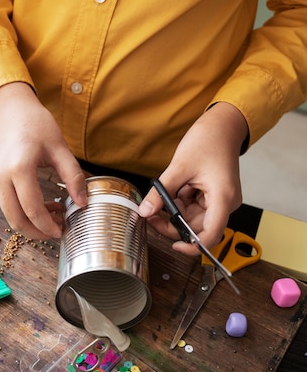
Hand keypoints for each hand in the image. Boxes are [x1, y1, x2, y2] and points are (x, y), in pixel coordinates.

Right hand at [0, 82, 86, 238]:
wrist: (9, 108)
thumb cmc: (35, 123)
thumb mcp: (59, 147)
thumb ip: (73, 176)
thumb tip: (83, 203)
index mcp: (20, 169)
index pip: (33, 209)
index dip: (48, 226)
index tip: (64, 230)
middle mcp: (2, 178)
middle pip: (16, 220)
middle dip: (38, 232)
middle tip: (59, 231)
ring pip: (10, 216)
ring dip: (31, 223)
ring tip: (55, 217)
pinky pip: (8, 205)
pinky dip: (24, 212)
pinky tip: (44, 205)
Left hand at [138, 103, 247, 254]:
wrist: (222, 125)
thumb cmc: (209, 140)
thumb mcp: (179, 167)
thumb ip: (161, 192)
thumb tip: (145, 211)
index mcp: (223, 198)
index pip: (211, 235)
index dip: (192, 246)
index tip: (174, 246)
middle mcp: (225, 203)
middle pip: (199, 229)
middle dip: (174, 225)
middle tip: (151, 216)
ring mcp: (220, 199)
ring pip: (194, 218)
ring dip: (175, 213)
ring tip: (160, 198)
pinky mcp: (213, 195)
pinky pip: (194, 207)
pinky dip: (181, 203)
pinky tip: (174, 190)